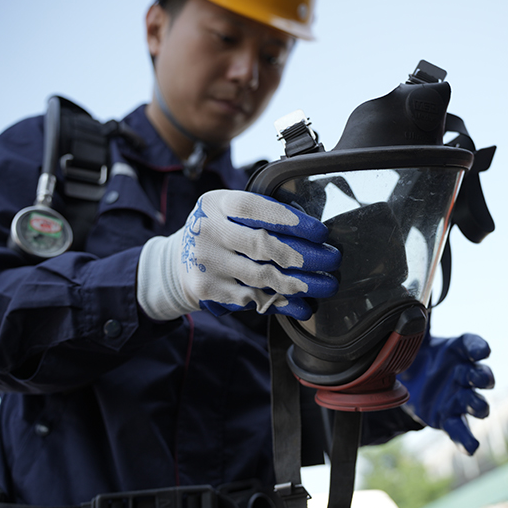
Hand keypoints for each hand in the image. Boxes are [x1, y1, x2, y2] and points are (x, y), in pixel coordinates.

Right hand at [137, 189, 340, 320]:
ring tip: (326, 285)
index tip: (321, 233)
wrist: (176, 262)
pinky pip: (253, 299)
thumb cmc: (218, 232)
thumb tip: (311, 230)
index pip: (257, 209)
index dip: (292, 221)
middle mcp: (208, 230)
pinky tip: (303, 304)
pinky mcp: (208, 290)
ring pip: (262, 276)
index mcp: (217, 203)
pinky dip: (283, 303)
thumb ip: (260, 214)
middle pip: (263, 245)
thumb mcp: (227, 210)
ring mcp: (206, 262)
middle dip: (304, 256)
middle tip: (332, 261)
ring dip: (300, 283)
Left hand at [398, 333, 493, 454]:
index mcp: (457, 350)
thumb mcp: (413, 338)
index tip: (481, 350)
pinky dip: (466, 440)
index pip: (472, 345)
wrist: (408, 380)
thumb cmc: (416, 353)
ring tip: (478, 408)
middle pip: (480, 375)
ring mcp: (458, 397)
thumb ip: (413, 323)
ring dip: (479, 405)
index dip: (478, 348)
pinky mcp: (449, 418)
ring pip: (475, 403)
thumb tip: (406, 301)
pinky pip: (460, 430)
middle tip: (482, 378)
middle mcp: (463, 373)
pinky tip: (471, 449)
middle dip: (483, 377)